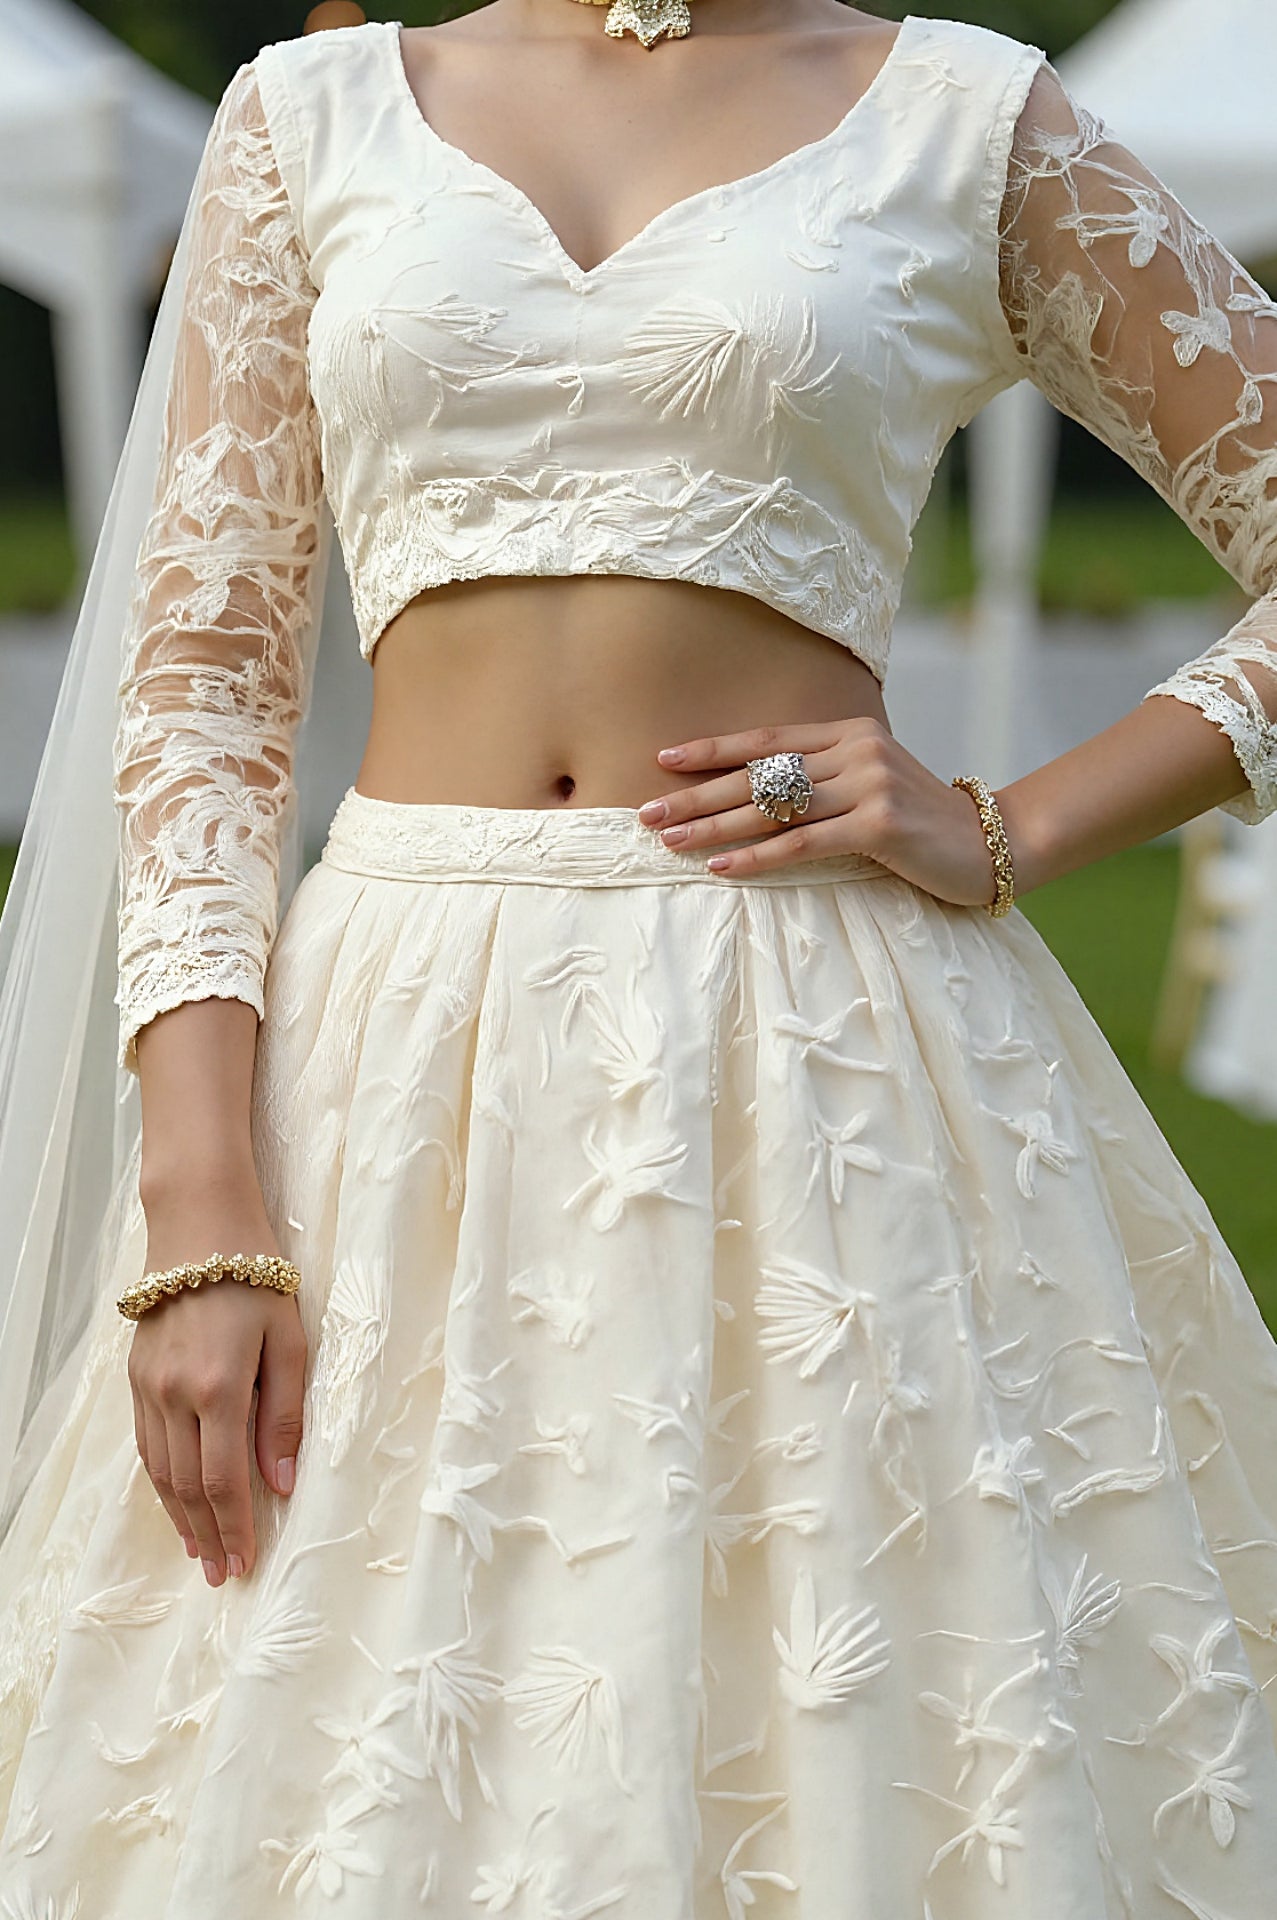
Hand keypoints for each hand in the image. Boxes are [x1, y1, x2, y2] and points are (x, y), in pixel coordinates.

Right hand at [127, 1191, 305, 1586]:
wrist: (199, 1226)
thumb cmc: (258, 1277)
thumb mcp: (290, 1340)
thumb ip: (285, 1415)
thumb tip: (282, 1483)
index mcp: (221, 1389)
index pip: (225, 1480)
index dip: (236, 1527)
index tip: (246, 1562)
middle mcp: (175, 1395)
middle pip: (188, 1486)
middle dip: (208, 1534)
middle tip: (223, 1574)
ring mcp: (148, 1388)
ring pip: (160, 1471)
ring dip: (180, 1516)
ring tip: (201, 1550)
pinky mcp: (135, 1378)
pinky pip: (145, 1444)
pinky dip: (160, 1481)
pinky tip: (175, 1499)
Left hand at [636, 717, 1014, 905]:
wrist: (992, 845)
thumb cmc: (922, 825)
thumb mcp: (872, 787)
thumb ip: (825, 781)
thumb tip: (756, 795)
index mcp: (850, 733)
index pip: (767, 738)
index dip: (712, 749)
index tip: (662, 759)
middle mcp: (856, 750)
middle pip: (760, 774)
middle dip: (697, 795)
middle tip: (647, 813)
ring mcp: (869, 784)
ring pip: (774, 808)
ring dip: (715, 827)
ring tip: (670, 842)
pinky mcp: (881, 824)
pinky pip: (804, 842)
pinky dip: (758, 856)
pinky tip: (722, 867)